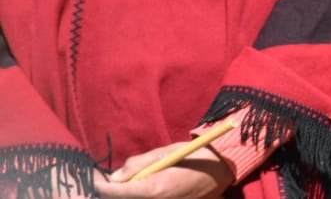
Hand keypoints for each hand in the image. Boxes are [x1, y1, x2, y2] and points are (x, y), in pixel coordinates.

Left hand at [95, 142, 233, 198]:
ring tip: (121, 184)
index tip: (92, 179)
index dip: (99, 186)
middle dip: (111, 193)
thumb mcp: (166, 152)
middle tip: (104, 182)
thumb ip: (139, 164)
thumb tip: (115, 176)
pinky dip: (136, 196)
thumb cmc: (195, 156)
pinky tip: (136, 188)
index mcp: (154, 188)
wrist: (222, 171)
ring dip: (124, 194)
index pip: (115, 192)